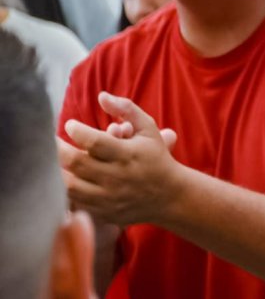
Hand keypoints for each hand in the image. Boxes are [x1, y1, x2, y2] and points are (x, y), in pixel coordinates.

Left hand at [57, 92, 182, 225]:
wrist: (169, 195)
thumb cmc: (156, 157)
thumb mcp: (148, 129)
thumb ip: (127, 109)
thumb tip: (101, 96)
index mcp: (128, 154)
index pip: (95, 142)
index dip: (77, 131)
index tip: (71, 124)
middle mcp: (117, 177)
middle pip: (77, 163)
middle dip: (57, 149)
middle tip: (52, 140)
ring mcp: (109, 197)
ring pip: (69, 186)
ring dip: (56, 171)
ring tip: (52, 159)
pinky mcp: (103, 212)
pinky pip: (74, 203)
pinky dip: (63, 190)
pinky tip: (62, 178)